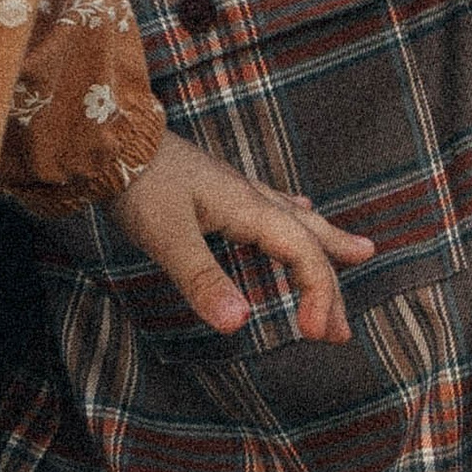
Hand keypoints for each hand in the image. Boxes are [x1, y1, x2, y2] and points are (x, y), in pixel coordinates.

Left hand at [109, 137, 374, 340]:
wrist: (110, 135)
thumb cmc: (137, 183)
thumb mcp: (166, 237)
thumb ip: (203, 279)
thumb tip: (239, 324)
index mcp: (249, 209)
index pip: (304, 255)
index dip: (318, 294)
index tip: (317, 335)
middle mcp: (252, 198)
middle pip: (309, 241)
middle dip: (331, 286)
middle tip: (343, 332)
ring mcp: (237, 190)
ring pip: (298, 219)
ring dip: (328, 244)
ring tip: (361, 253)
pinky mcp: (218, 187)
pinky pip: (273, 203)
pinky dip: (295, 213)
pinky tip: (299, 203)